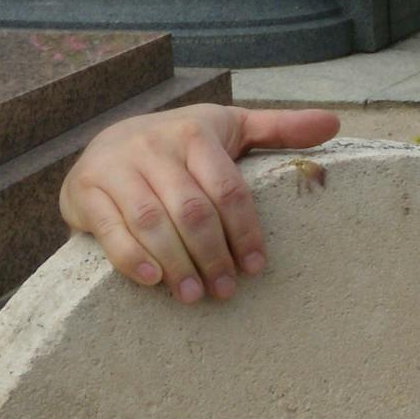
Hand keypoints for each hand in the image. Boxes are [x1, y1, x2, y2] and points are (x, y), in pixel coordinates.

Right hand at [58, 103, 338, 302]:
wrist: (105, 143)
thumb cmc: (181, 145)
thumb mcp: (229, 129)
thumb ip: (278, 129)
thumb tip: (334, 123)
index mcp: (194, 132)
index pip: (227, 188)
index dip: (245, 231)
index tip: (256, 268)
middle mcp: (152, 146)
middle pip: (192, 209)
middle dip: (213, 254)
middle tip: (228, 290)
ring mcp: (115, 167)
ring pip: (152, 221)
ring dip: (177, 263)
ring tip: (196, 295)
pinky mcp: (85, 191)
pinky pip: (111, 229)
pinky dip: (132, 258)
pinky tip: (155, 281)